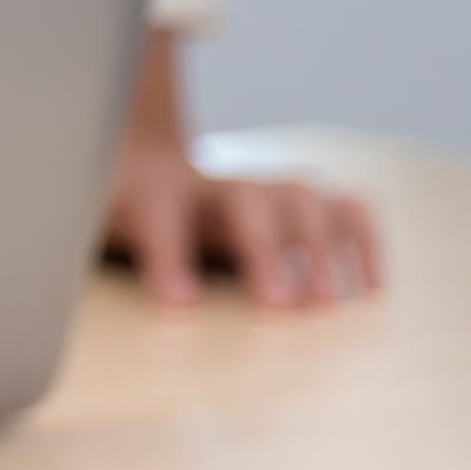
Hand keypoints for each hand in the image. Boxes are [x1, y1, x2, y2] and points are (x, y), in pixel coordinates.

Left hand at [107, 37, 379, 310]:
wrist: (146, 163)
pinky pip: (343, 207)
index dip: (168, 257)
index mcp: (154, 193)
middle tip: (279, 306)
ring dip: (321, 245)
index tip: (179, 305)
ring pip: (300, 196)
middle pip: (246, 198)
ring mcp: (263, 188)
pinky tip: (370, 287)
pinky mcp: (299, 201)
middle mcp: (215, 186)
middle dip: (266, 249)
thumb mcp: (100, 231)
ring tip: (330, 302)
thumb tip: (174, 306)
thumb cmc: (130, 211)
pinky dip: (363, 240)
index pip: (158, 213)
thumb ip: (128, 261)